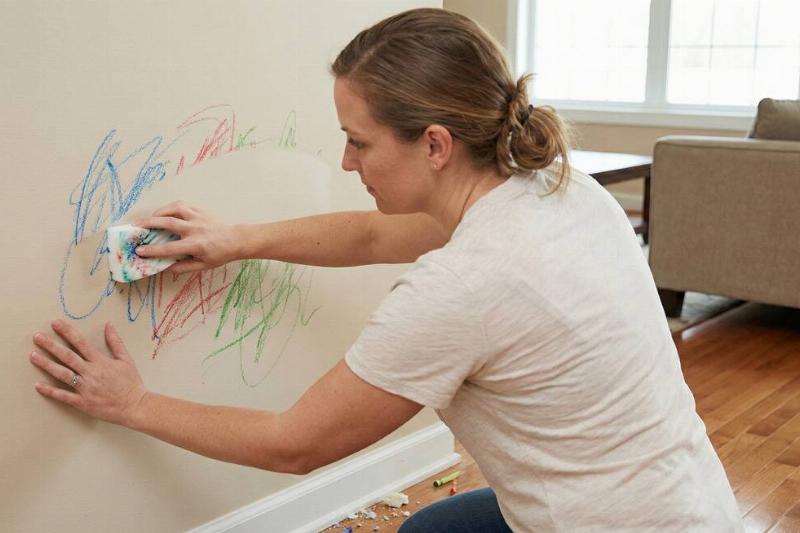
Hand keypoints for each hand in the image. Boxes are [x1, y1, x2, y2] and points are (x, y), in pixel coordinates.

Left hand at [30, 320, 147, 426]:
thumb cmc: (131, 383)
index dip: (67, 332)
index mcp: (100, 361)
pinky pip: (64, 396)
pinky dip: (50, 391)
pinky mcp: (83, 402)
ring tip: (33, 356)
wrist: (135, 405)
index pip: (80, 343)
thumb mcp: (126, 359)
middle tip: (37, 337)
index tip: (55, 324)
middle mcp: (90, 373)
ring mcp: (85, 388)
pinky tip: (38, 385)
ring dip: (47, 364)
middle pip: (67, 356)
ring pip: (62, 374)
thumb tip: (108, 324)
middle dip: (51, 345)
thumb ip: (115, 342)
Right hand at [134, 201, 240, 273]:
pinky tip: (162, 213)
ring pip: (173, 209)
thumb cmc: (219, 254)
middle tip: (134, 227)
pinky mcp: (200, 210)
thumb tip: (165, 267)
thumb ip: (183, 267)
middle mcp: (195, 229)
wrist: (236, 240)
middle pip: (167, 223)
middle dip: (148, 224)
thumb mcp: (203, 266)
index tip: (139, 251)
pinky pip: (181, 205)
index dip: (153, 250)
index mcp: (196, 245)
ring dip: (157, 213)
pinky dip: (169, 207)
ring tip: (146, 219)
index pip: (169, 248)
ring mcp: (197, 217)